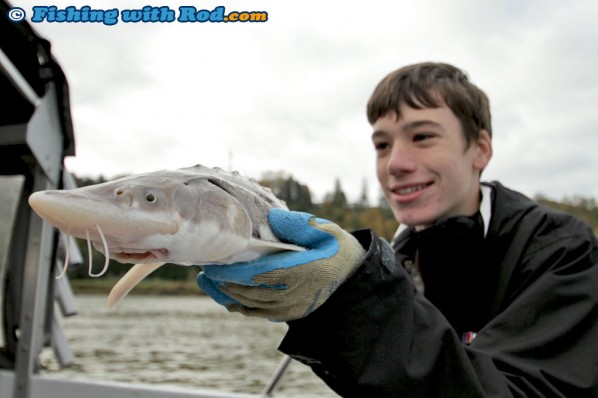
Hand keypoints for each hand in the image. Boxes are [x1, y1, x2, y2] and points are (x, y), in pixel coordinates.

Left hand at [197, 209, 365, 320]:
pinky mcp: (291, 314)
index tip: (213, 261)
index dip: (232, 270)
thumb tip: (270, 219)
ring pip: (252, 304)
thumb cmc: (336, 248)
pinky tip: (226, 296)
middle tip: (204, 268)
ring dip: (227, 294)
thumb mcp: (324, 229)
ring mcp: (293, 307)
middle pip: (250, 291)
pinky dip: (240, 306)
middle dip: (223, 281)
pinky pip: (259, 313)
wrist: (353, 275)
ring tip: (207, 281)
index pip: (258, 274)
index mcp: (303, 271)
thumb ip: (298, 224)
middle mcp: (296, 293)